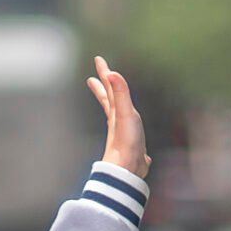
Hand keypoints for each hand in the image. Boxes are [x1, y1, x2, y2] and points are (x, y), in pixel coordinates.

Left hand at [87, 57, 149, 179]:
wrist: (126, 170)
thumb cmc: (126, 142)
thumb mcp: (125, 113)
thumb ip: (120, 93)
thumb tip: (110, 73)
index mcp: (115, 112)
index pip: (109, 88)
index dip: (104, 73)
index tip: (98, 60)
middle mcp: (117, 121)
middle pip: (109, 100)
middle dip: (104, 88)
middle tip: (95, 77)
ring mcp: (124, 134)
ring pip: (117, 115)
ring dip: (114, 106)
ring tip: (112, 101)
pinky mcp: (133, 146)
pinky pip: (131, 133)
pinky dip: (131, 131)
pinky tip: (135, 137)